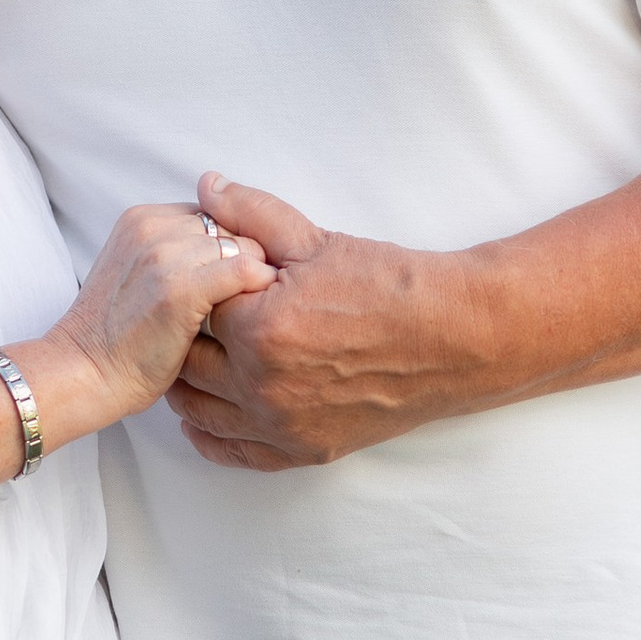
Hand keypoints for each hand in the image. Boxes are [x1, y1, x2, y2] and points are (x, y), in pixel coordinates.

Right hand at [54, 201, 274, 417]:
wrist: (83, 371)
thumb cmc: (115, 336)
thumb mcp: (135, 272)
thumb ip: (169, 250)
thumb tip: (220, 249)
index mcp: (140, 219)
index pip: (211, 213)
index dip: (227, 245)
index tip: (232, 280)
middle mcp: (152, 228)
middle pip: (228, 225)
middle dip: (244, 257)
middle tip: (248, 297)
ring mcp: (165, 256)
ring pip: (242, 245)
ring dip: (254, 276)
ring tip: (252, 309)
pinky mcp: (181, 289)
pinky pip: (243, 270)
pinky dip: (258, 286)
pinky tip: (257, 312)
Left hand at [166, 175, 476, 469]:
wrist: (451, 336)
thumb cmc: (387, 284)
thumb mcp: (315, 239)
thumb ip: (252, 213)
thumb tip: (206, 186)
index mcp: (260, 330)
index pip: (195, 308)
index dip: (201, 289)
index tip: (210, 279)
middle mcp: (264, 386)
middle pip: (190, 362)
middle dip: (189, 334)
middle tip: (199, 316)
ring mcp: (284, 425)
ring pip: (201, 412)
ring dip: (191, 385)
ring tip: (194, 359)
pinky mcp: (304, 451)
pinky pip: (236, 454)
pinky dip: (212, 437)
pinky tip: (201, 422)